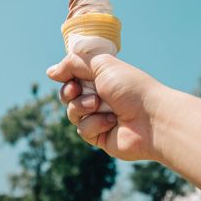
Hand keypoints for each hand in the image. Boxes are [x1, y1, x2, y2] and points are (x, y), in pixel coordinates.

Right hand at [46, 53, 164, 160]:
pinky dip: (95, 124)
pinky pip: (83, 130)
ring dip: (83, 107)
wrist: (150, 118)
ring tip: (99, 105)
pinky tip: (112, 122)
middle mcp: (100, 96)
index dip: (67, 77)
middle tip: (78, 91)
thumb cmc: (130, 87)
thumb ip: (74, 64)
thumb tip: (50, 72)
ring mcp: (100, 116)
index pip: (73, 76)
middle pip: (68, 96)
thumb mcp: (101, 65)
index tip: (69, 78)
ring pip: (72, 113)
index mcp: (102, 78)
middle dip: (70, 93)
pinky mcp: (100, 136)